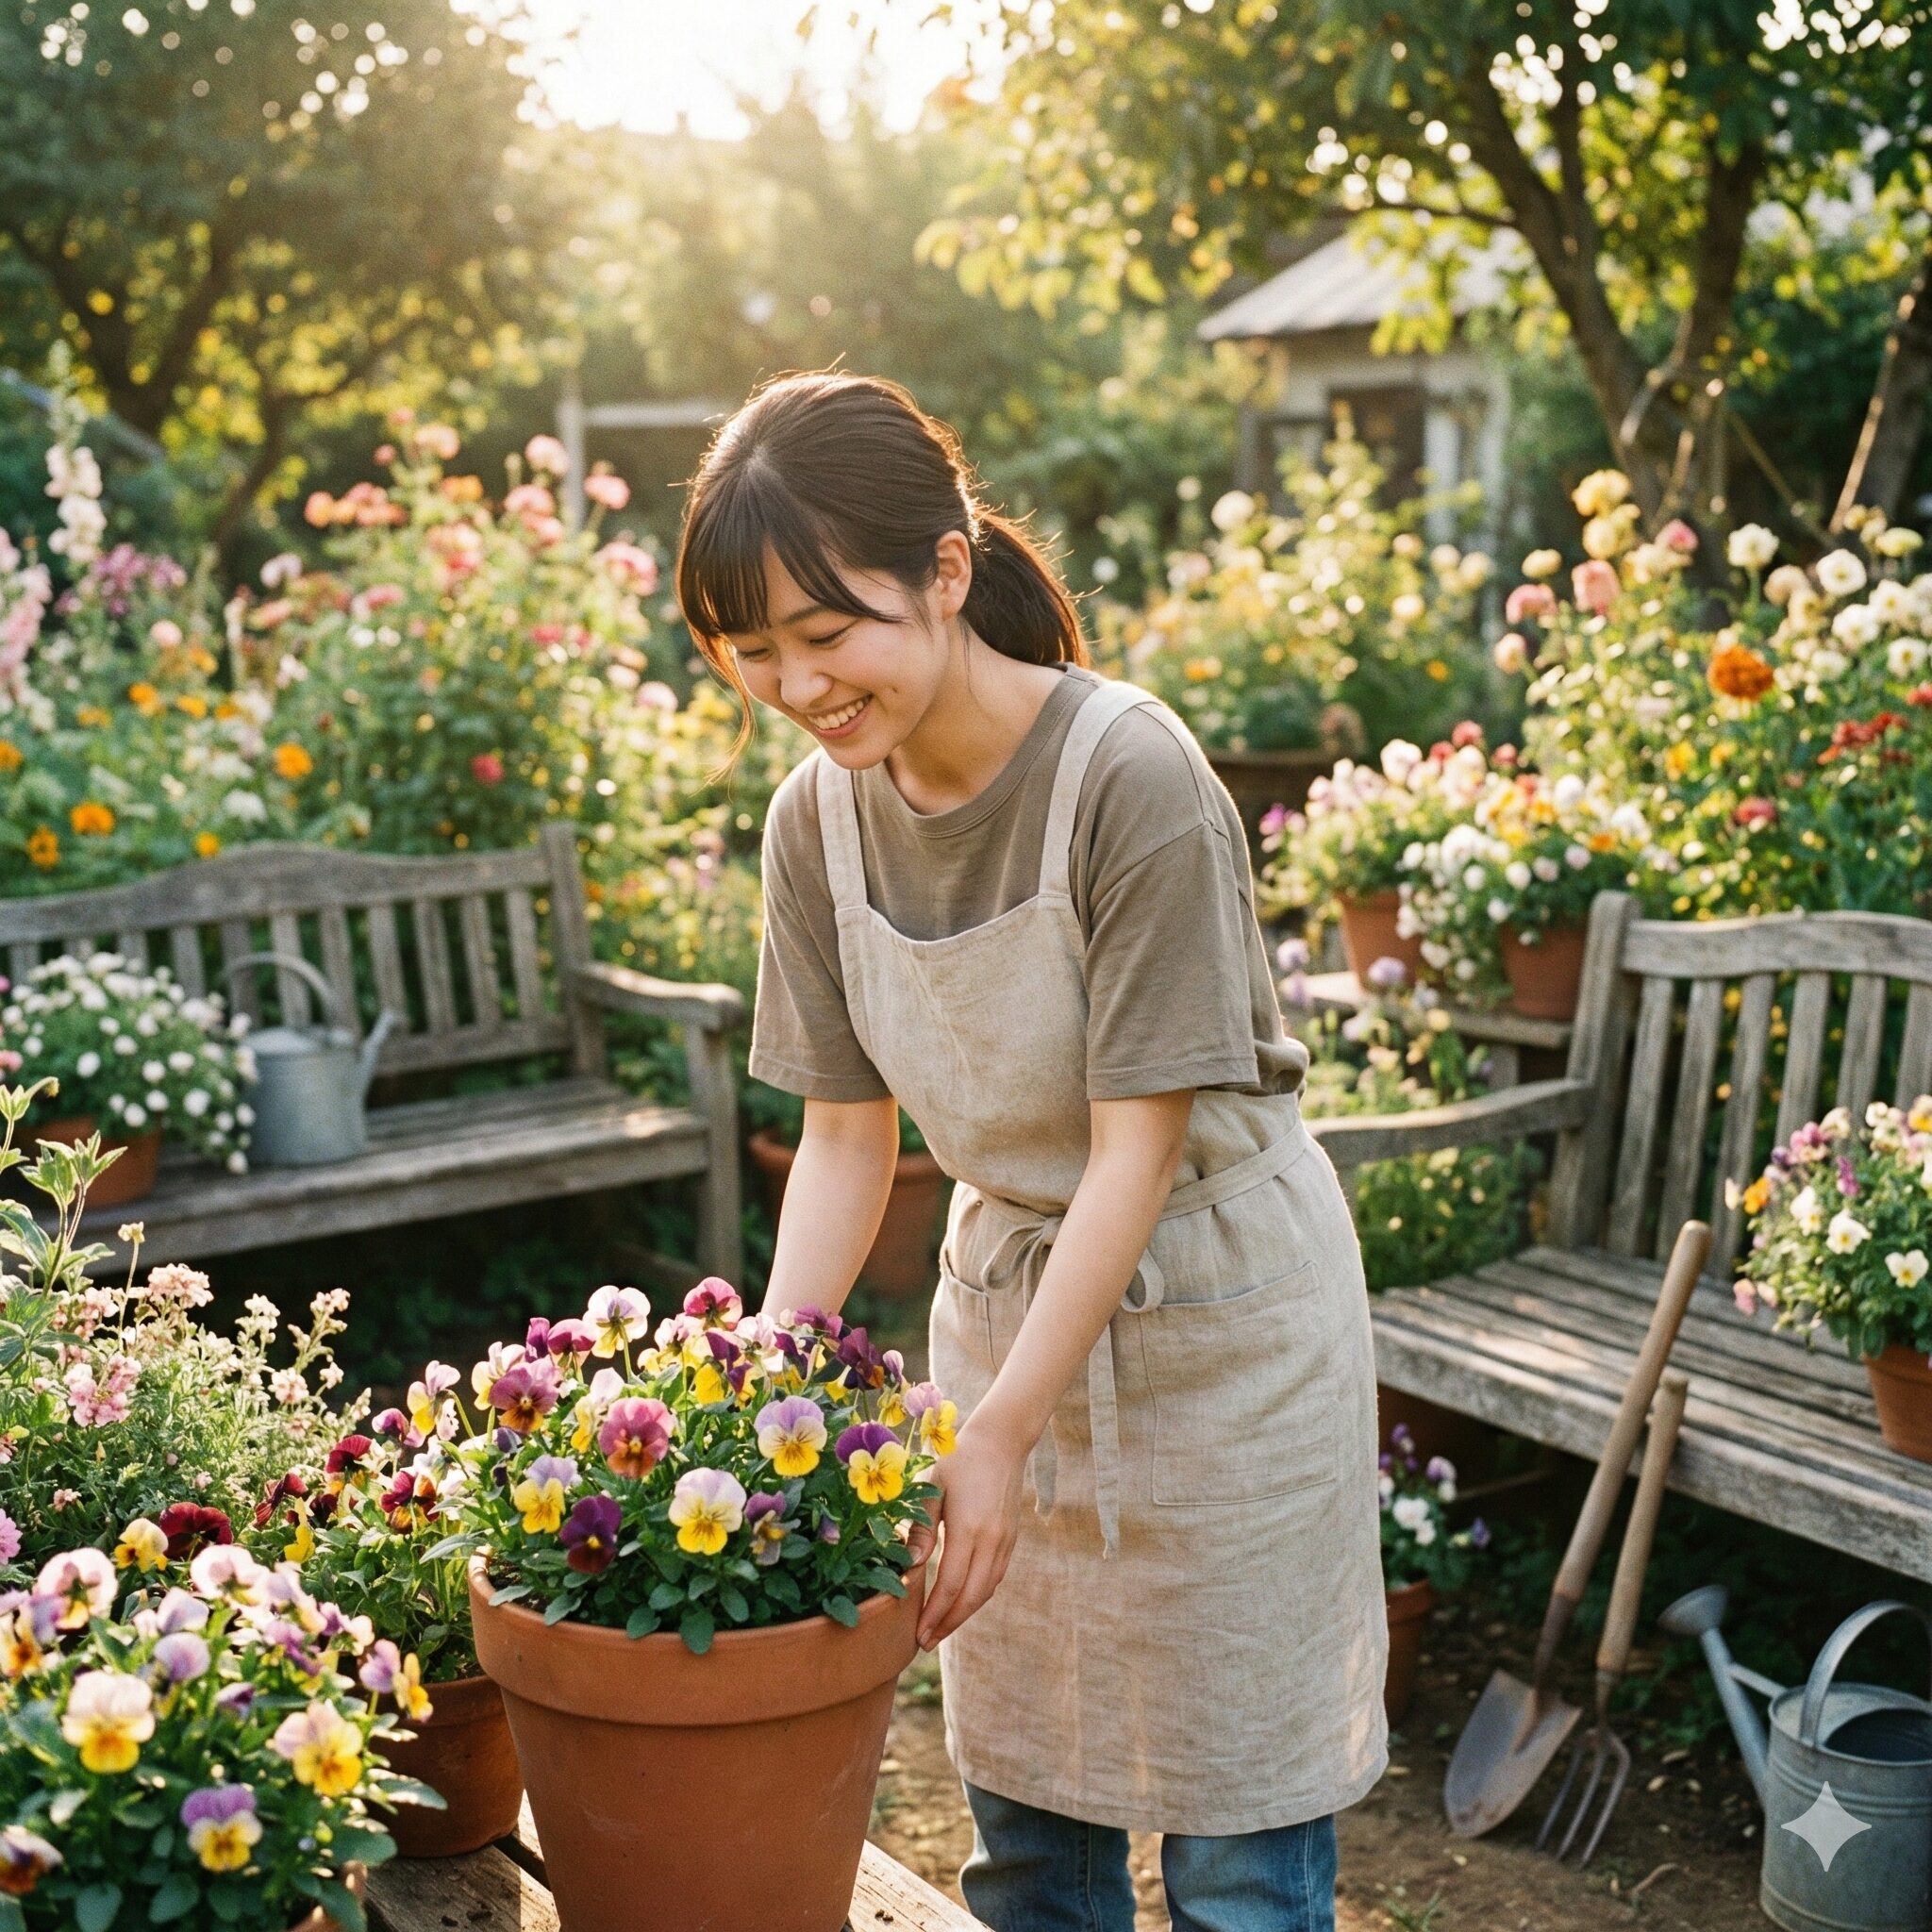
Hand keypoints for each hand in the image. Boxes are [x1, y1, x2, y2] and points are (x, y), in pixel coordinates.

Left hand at [914, 1412, 1030, 1650]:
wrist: (1001, 1441)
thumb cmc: (959, 1460)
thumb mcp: (932, 1489)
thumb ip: (921, 1529)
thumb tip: (909, 1568)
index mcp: (969, 1528)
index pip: (951, 1585)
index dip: (934, 1614)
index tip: (918, 1635)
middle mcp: (991, 1540)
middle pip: (971, 1597)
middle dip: (948, 1624)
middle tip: (926, 1643)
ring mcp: (1005, 1541)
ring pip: (986, 1590)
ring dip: (964, 1614)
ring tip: (940, 1629)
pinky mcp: (1011, 1539)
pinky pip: (994, 1577)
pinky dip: (977, 1596)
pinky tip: (961, 1603)